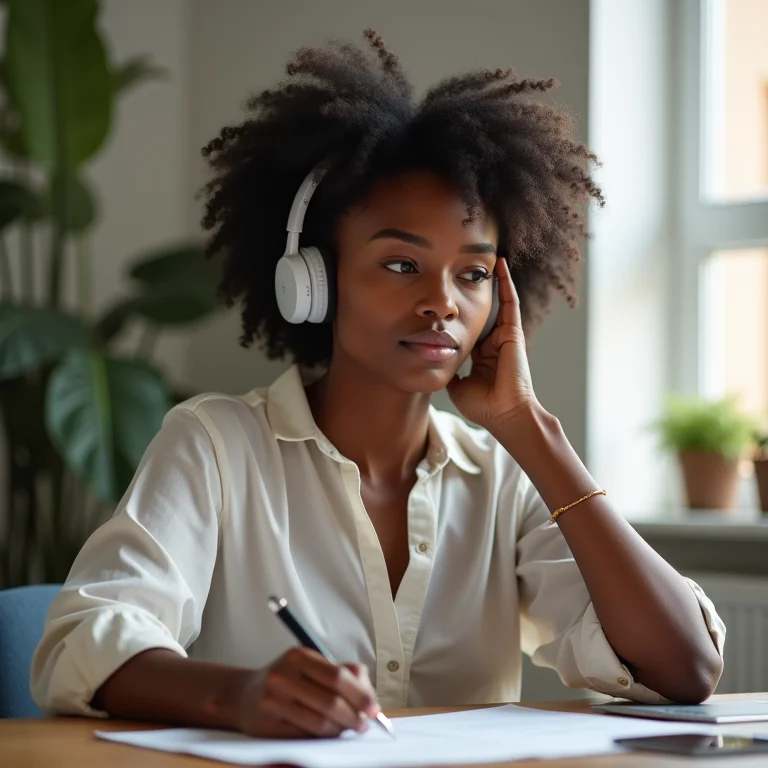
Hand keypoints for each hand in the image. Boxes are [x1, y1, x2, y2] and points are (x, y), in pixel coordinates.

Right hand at [228, 648, 380, 737]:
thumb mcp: (310, 665)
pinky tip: (329, 733)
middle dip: (354, 716)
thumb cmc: (287, 678)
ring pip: (320, 722)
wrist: (243, 694)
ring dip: (340, 729)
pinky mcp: (267, 724)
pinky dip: (322, 737)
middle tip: (364, 723)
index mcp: (298, 656)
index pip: (338, 676)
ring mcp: (273, 700)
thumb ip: (341, 672)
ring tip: (348, 728)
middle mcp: (283, 676)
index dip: (360, 694)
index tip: (374, 708)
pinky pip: (304, 735)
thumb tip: (368, 694)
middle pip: (331, 701)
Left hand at [447, 256, 537, 430]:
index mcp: (481, 357)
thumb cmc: (483, 406)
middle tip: (461, 269)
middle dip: (472, 292)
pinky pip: (510, 301)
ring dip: (492, 280)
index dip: (457, 316)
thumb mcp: (457, 386)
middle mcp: (493, 344)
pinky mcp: (513, 332)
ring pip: (496, 302)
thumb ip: (448, 372)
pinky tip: (499, 264)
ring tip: (483, 257)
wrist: (505, 414)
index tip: (444, 303)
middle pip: (481, 312)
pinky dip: (506, 282)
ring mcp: (504, 336)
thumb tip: (433, 362)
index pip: (468, 329)